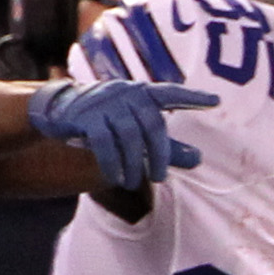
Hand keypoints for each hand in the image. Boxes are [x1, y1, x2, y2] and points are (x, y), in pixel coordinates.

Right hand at [27, 78, 214, 189]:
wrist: (57, 110)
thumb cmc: (105, 121)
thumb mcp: (136, 131)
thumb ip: (166, 146)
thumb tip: (199, 159)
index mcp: (141, 93)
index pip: (170, 93)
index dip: (193, 97)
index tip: (217, 101)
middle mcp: (126, 92)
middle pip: (152, 125)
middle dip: (158, 156)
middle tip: (159, 179)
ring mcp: (104, 102)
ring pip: (129, 137)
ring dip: (133, 164)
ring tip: (133, 182)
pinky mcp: (85, 115)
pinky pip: (104, 143)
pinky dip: (112, 163)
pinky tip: (116, 178)